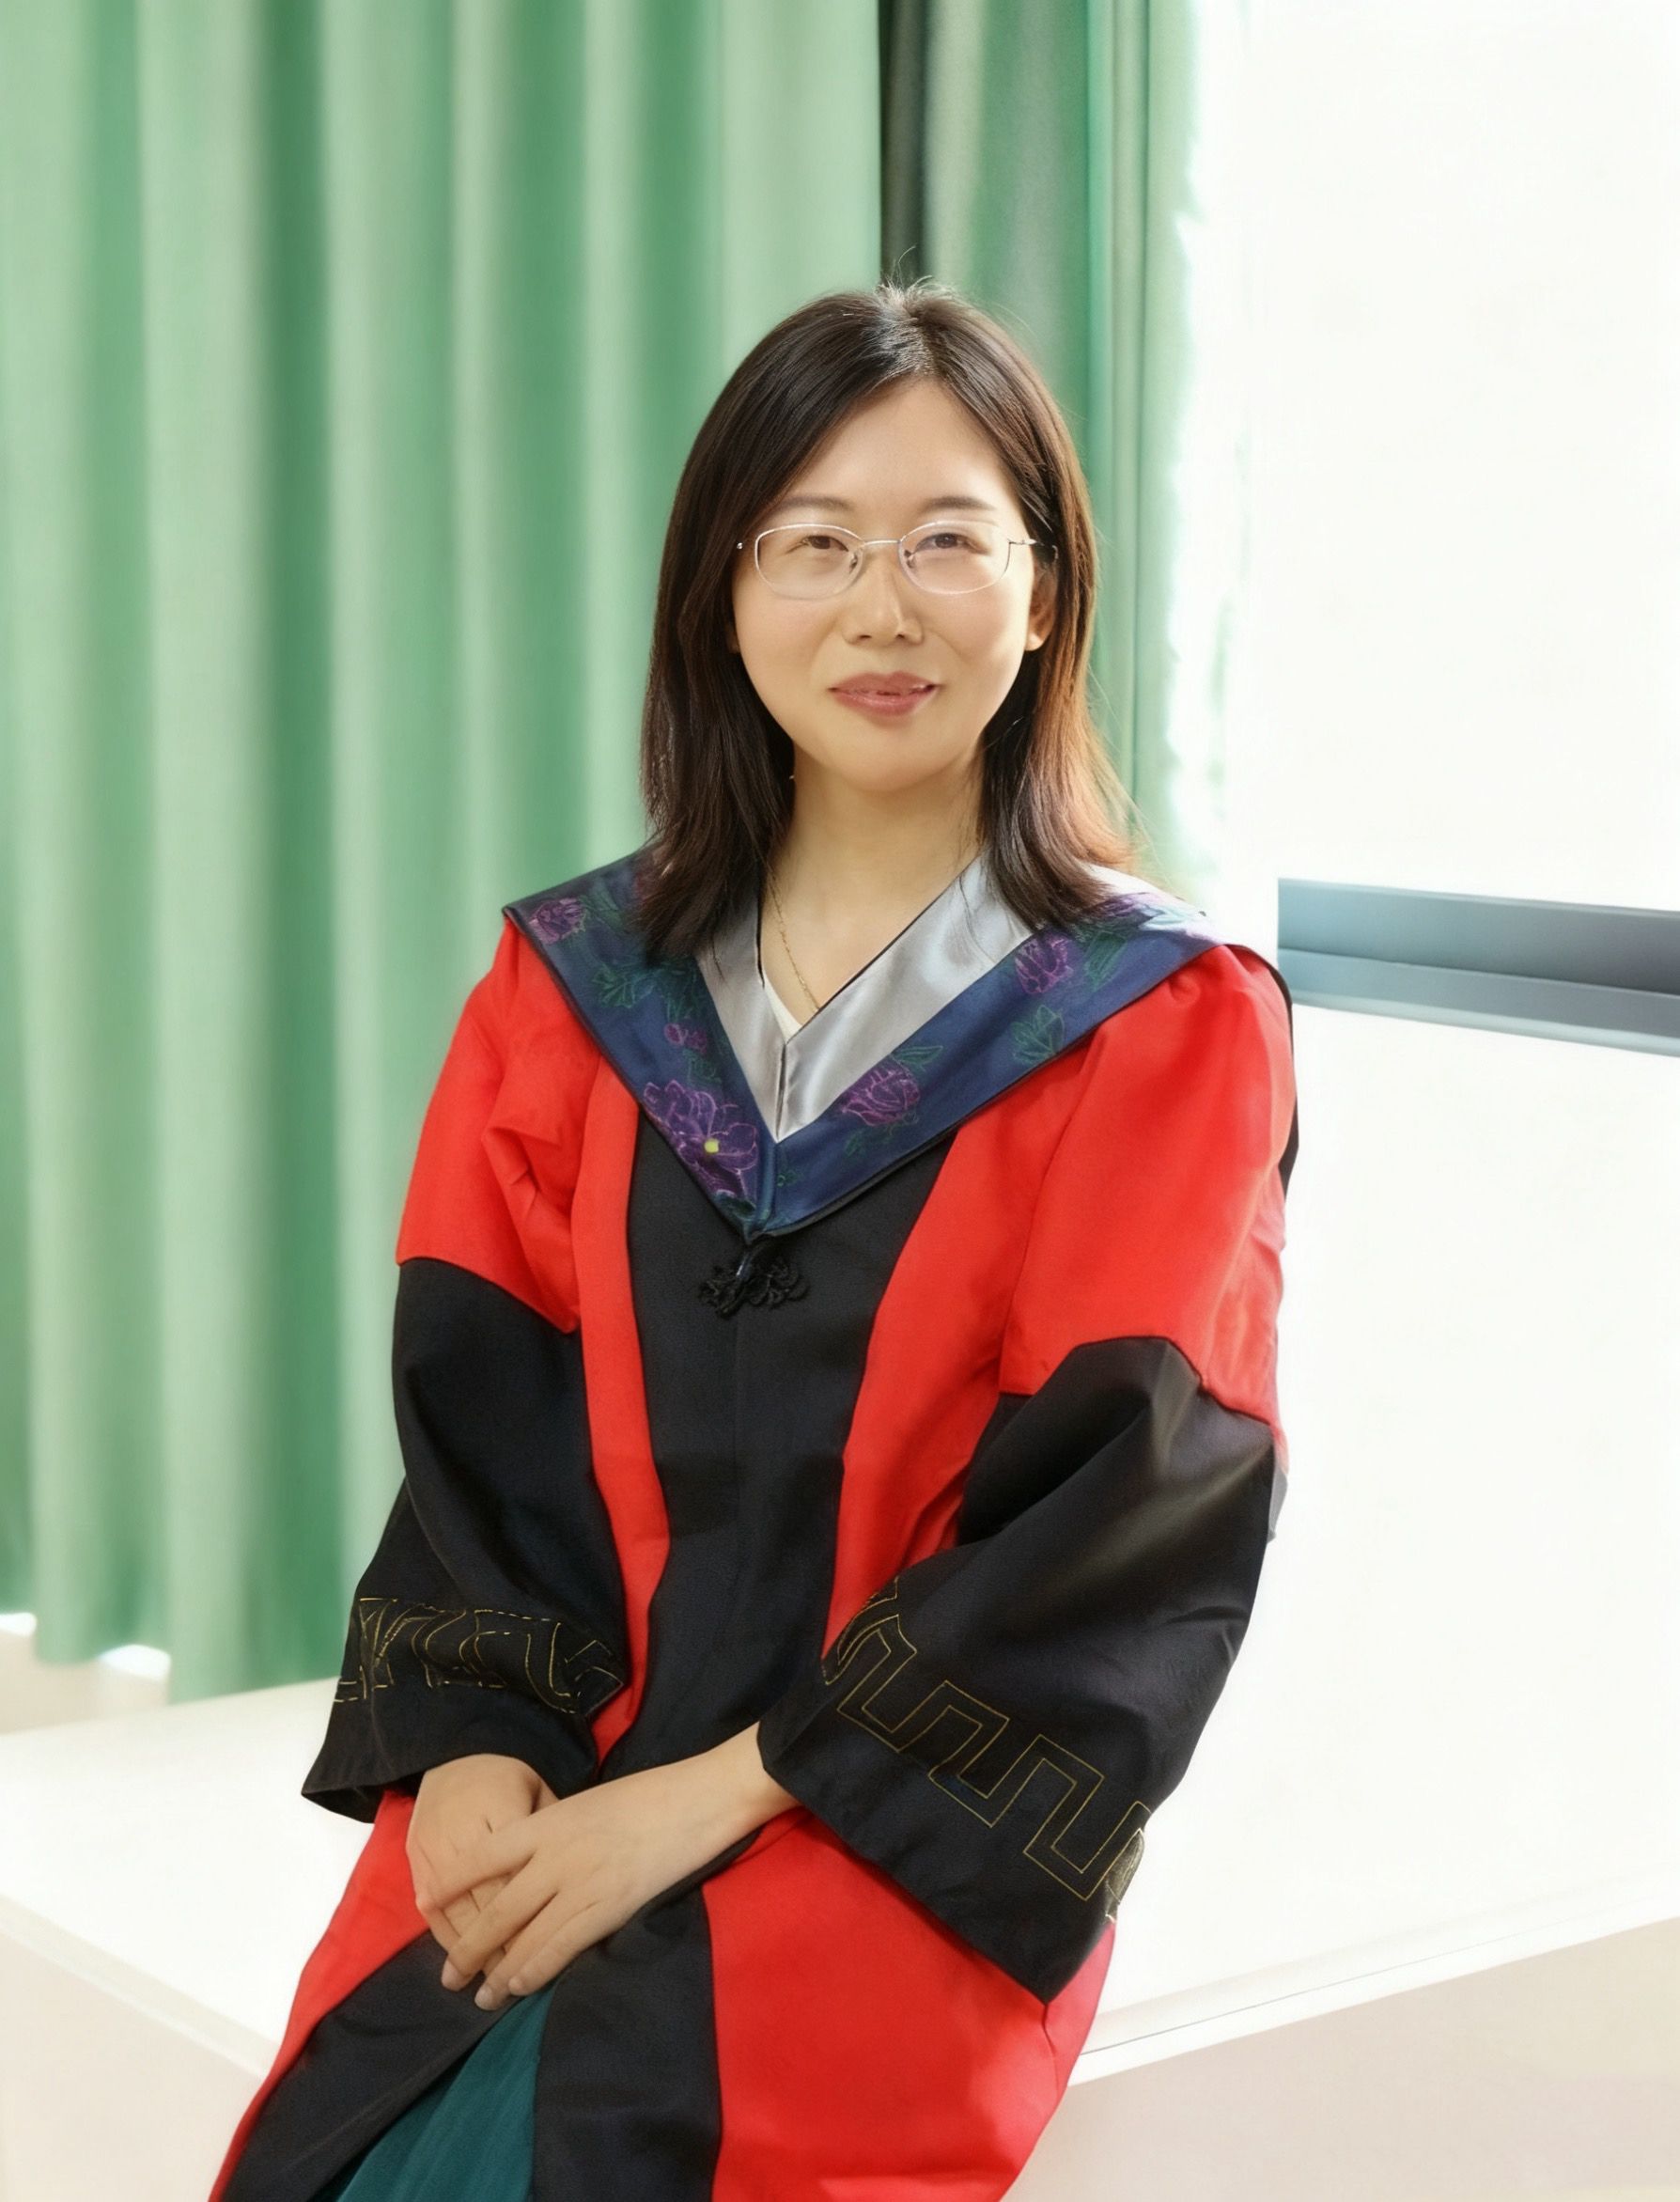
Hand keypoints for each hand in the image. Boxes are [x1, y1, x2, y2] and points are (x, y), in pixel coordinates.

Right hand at [406, 1753, 557, 1982]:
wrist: (452, 1753)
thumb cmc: (506, 1778)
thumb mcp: (538, 1794)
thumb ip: (551, 1836)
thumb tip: (575, 1880)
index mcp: (504, 1811)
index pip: (519, 1877)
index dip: (531, 1918)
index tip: (545, 1953)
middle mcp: (466, 1832)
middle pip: (487, 1901)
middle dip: (502, 1948)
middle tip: (518, 1986)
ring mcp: (437, 1847)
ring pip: (456, 1912)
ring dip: (473, 1952)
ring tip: (490, 1986)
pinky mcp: (416, 1857)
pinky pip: (430, 1908)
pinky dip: (446, 1937)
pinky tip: (460, 1959)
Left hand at [433, 1728, 796, 2009]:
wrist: (697, 1799)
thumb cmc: (648, 1796)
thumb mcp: (589, 1804)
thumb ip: (556, 1834)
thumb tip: (532, 1868)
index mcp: (548, 1821)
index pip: (482, 1855)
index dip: (450, 1883)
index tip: (426, 1904)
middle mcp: (554, 1854)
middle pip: (496, 1908)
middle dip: (467, 1947)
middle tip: (447, 1977)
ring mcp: (580, 1883)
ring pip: (523, 1936)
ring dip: (498, 1971)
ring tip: (480, 1996)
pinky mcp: (609, 1908)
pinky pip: (561, 1947)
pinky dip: (535, 1970)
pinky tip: (520, 1986)